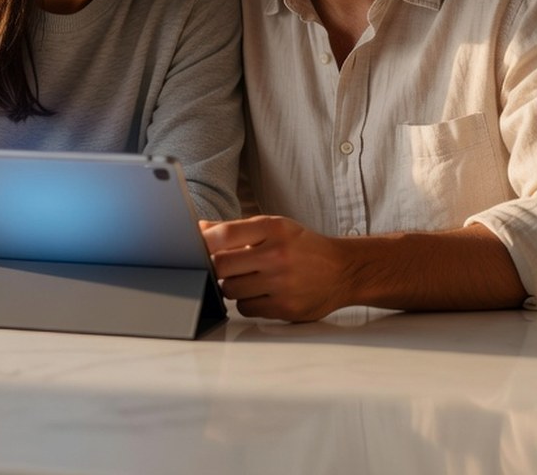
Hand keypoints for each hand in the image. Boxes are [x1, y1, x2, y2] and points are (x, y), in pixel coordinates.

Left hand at [202, 216, 348, 321]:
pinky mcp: (285, 307)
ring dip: (231, 287)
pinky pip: (245, 308)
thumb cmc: (302, 246)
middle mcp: (277, 255)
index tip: (192, 246)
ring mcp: (281, 283)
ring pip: (230, 290)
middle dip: (216, 268)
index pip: (225, 234)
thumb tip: (199, 228)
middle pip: (221, 265)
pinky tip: (260, 293)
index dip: (202, 241)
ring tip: (247, 279)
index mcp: (273, 229)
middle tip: (223, 267)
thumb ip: (236, 229)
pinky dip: (246, 302)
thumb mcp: (274, 228)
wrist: (344, 270)